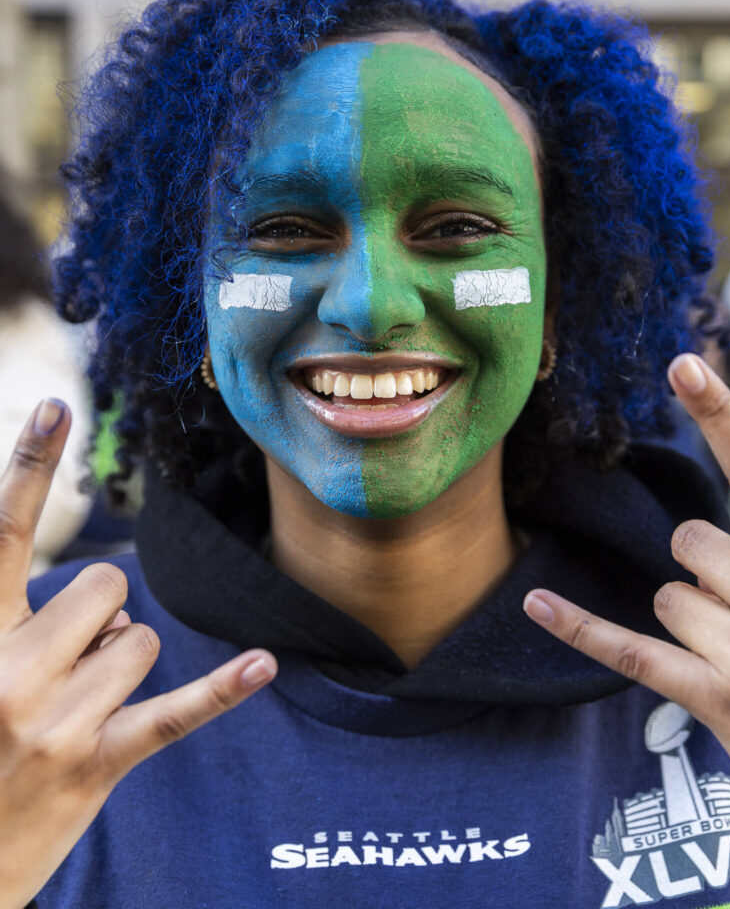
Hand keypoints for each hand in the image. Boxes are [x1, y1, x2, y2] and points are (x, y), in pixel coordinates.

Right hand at [0, 400, 276, 908]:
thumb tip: (111, 603)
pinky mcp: (95, 764)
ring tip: (73, 714)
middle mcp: (8, 671)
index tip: (57, 407)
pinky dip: (220, 689)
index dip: (27, 467)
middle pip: (106, 588)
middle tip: (62, 670)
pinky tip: (263, 664)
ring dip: (119, 671)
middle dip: (100, 617)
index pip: (3, 535)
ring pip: (139, 641)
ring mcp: (54, 721)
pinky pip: (173, 713)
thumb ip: (20, 621)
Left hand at [523, 353, 729, 792]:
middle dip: (706, 570)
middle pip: (693, 543)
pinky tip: (536, 601)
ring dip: (694, 623)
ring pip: (671, 597)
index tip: (683, 368)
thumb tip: (700, 543)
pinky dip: (580, 626)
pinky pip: (629, 649)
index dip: (722, 418)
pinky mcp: (717, 698)